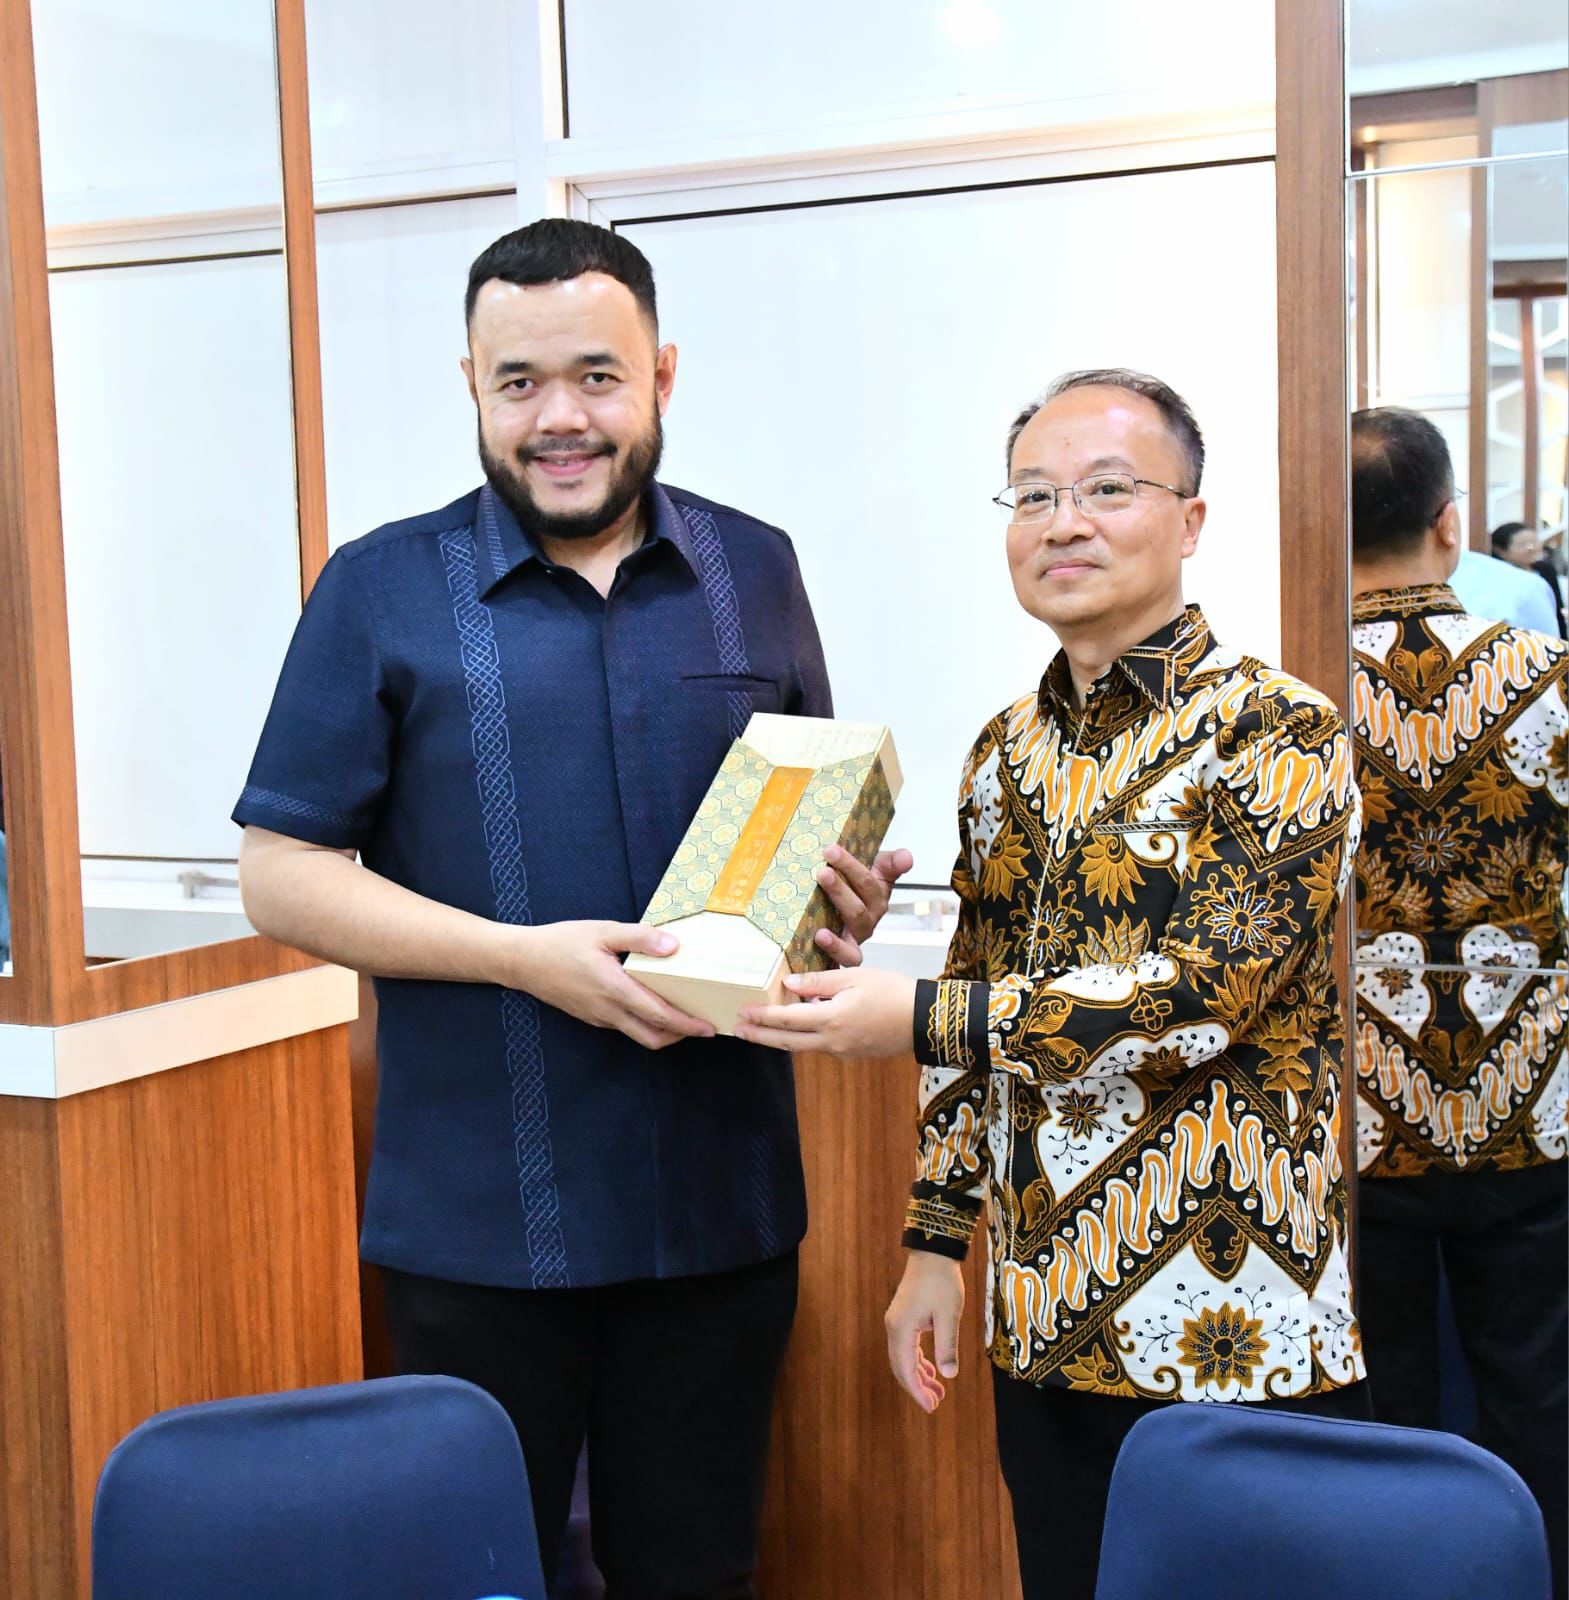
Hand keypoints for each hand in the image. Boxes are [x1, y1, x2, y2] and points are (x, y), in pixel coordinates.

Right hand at [509, 922, 714, 1049]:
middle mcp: (608, 1010)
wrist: (522, 961)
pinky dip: (644, 1023)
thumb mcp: (602, 931)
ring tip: (683, 1016)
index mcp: (613, 989)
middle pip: (652, 1037)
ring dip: (663, 1031)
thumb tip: (674, 946)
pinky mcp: (591, 1017)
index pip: (658, 1015)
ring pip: (638, 1035)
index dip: (686, 1024)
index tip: (708, 1027)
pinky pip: (624, 1027)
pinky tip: (652, 1006)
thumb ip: (639, 938)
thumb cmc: (561, 942)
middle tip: (703, 1026)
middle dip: (681, 1036)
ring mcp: (598, 1017)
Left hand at [735, 966, 914, 1056]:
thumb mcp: (854, 978)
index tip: (742, 1013)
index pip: (786, 1020)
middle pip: (787, 1041)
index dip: (762, 1017)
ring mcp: (842, 1052)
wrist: (924, 1020)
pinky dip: (804, 1039)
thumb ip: (819, 982)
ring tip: (761, 1031)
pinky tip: (800, 1029)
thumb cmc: (892, 991)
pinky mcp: (852, 1054)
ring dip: (780, 1039)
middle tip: (738, 1031)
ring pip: (803, 1047)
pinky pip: (821, 1047)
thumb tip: (790, 984)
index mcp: (830, 1019)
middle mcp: (832, 1041)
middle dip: (761, 1036)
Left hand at [812, 846, 913, 966]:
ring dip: (837, 913)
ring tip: (820, 909)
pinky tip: (820, 937)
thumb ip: (890, 863)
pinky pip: (847, 956)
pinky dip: (835, 948)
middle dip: (840, 888)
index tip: (831, 850)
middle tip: (822, 872)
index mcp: (877, 897)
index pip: (868, 882)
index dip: (850, 866)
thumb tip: (906, 856)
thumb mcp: (874, 872)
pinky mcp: (846, 953)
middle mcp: (870, 919)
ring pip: (852, 928)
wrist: (840, 917)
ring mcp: (857, 937)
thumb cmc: (855, 891)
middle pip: (858, 907)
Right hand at [886, 1251, 964, 1412]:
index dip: (917, 1390)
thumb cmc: (942, 1282)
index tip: (932, 1407)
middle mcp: (894, 1327)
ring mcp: (897, 1321)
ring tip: (937, 1391)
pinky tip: (931, 1369)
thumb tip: (949, 1375)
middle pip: (900, 1366)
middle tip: (936, 1403)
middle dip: (917, 1387)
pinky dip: (918, 1361)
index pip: (905, 1369)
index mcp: (901, 1329)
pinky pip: (907, 1346)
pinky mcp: (904, 1316)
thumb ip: (947, 1346)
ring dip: (918, 1375)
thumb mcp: (948, 1316)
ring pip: (903, 1357)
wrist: (933, 1252)